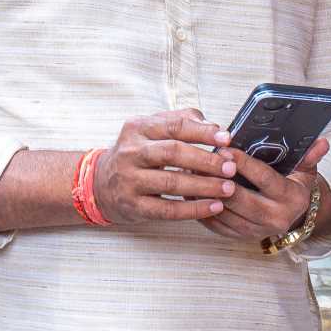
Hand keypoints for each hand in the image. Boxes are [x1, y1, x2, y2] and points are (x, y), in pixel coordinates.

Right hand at [91, 110, 237, 224]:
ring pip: (171, 182)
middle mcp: (131, 152)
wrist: (100, 184)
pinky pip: (167, 209)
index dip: (202, 132)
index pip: (174, 126)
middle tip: (230, 167)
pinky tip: (214, 207)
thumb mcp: (151, 130)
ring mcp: (129, 180)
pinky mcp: (133, 205)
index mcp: (138, 128)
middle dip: (206, 160)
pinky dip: (193, 209)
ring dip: (204, 186)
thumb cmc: (137, 154)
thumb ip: (181, 121)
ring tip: (228, 188)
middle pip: (173, 153)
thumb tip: (214, 126)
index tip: (226, 138)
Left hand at [200, 138, 330, 245]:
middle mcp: (274, 219)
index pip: (264, 179)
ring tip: (191, 172)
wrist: (294, 217)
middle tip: (201, 160)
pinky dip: (201, 207)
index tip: (226, 149)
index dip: (244, 164)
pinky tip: (191, 191)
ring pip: (224, 213)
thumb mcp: (305, 171)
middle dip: (219, 179)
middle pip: (240, 199)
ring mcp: (254, 231)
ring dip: (205, 193)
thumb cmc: (295, 187)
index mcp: (290, 199)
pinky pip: (215, 224)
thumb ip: (310, 156)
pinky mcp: (238, 237)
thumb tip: (322, 142)